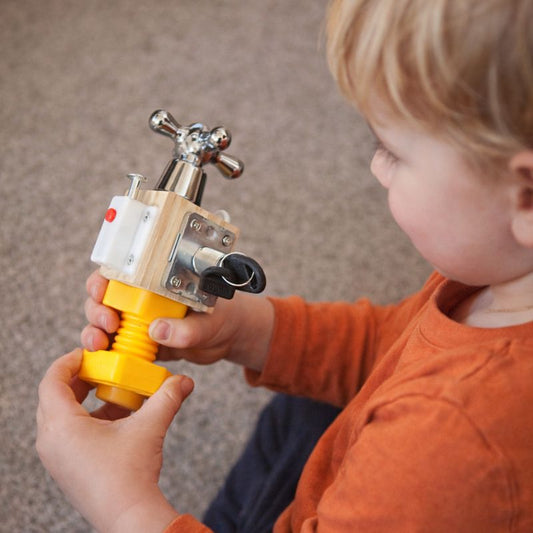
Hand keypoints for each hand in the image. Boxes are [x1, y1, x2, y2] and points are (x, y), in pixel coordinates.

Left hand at [36, 349, 192, 531]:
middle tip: (100, 367)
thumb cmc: (130, 476)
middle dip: (78, 378)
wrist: (130, 517)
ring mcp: (57, 457)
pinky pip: (68, 432)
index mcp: (62, 427)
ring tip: (111, 390)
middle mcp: (51, 442)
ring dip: (83, 398)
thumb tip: (184, 380)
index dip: (68, 361)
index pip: (52, 381)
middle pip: (54, 396)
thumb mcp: (149, 427)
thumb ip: (167, 397)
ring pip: (61, 415)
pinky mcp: (67, 467)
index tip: (87, 353)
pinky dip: (87, 417)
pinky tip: (115, 416)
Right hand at [82, 271, 274, 371]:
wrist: (231, 338)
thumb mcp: (210, 322)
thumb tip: (158, 331)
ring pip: (105, 323)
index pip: (122, 272)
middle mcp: (144, 298)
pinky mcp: (142, 343)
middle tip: (107, 323)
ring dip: (94, 332)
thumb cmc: (225, 317)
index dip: (103, 279)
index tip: (101, 291)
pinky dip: (106, 352)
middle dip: (96, 309)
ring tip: (100, 343)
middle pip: (105, 297)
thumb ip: (188, 329)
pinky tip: (104, 358)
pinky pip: (117, 346)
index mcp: (158, 281)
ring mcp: (140, 321)